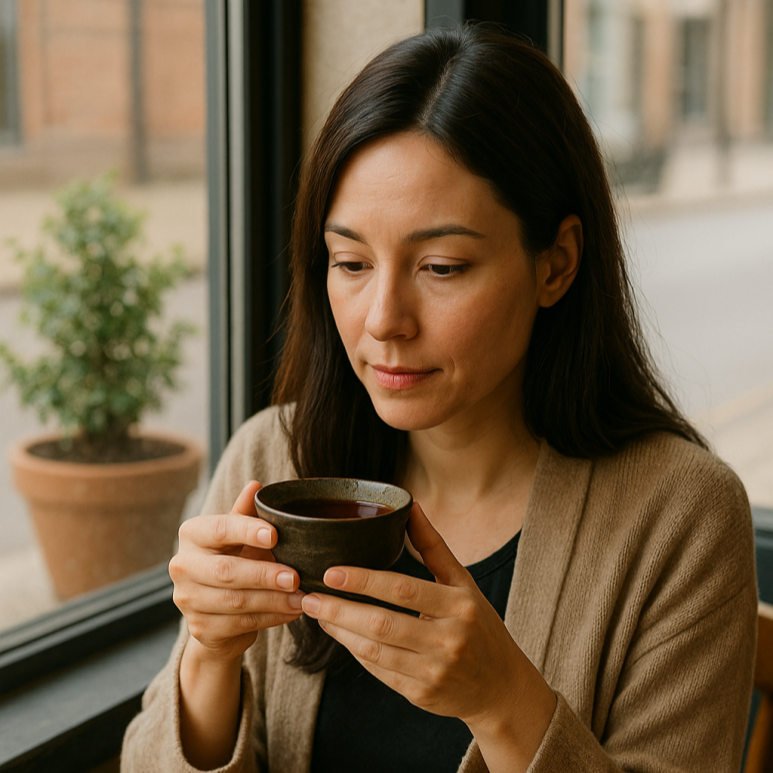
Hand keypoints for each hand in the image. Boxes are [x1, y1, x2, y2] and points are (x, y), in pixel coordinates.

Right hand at [169, 480, 304, 663]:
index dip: (248, 531)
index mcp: (192, 534)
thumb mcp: (239, 535)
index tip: (275, 535)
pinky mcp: (200, 628)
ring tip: (302, 598)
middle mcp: (182, 566)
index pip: (220, 529)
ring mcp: (187, 600)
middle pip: (226, 571)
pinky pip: (240, 624)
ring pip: (235, 601)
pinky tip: (292, 611)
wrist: (217, 609)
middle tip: (296, 576)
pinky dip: (271, 618)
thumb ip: (247, 513)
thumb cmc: (234, 558)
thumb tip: (256, 485)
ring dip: (274, 600)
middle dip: (265, 574)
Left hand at [300, 503, 554, 770]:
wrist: (502, 686)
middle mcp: (448, 639)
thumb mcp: (463, 582)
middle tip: (309, 596)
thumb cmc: (478, 624)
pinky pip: (380, 672)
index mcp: (458, 605)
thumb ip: (433, 546)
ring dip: (340, 632)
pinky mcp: (422, 695)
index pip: (403, 589)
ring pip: (375, 651)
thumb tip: (410, 506)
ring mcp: (434, 671)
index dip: (364, 581)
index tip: (331, 572)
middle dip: (339, 609)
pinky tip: (340, 635)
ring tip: (317, 613)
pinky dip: (355, 653)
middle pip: (382, 623)